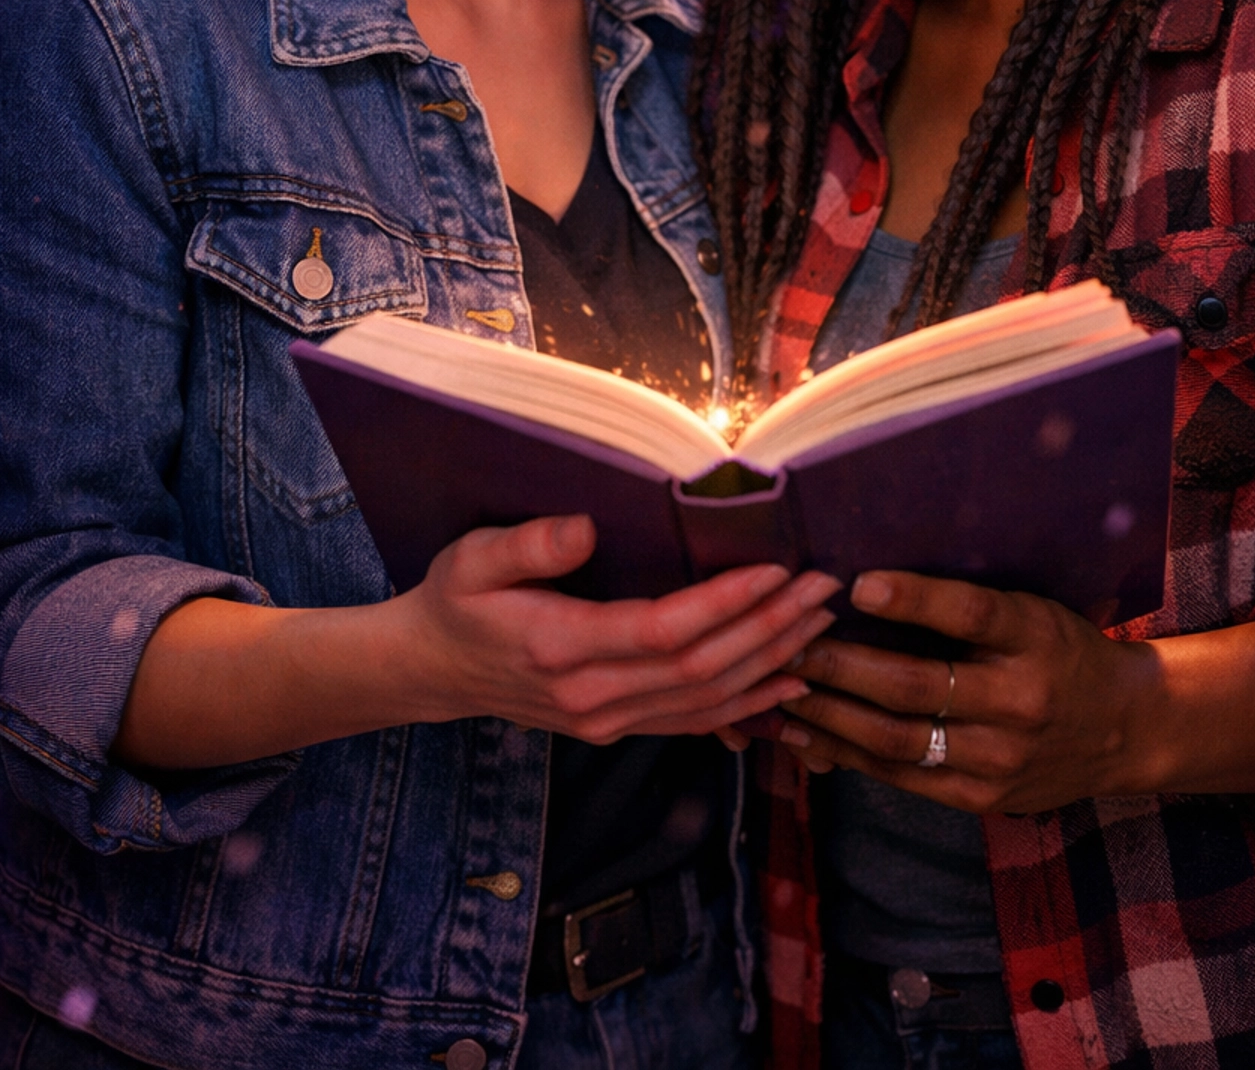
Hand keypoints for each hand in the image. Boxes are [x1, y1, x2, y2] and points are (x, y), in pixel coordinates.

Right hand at [396, 514, 839, 743]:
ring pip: (707, 702)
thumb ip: (527, 545)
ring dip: (771, 662)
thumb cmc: (455, 601)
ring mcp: (607, 721)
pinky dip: (749, 706)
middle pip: (701, 670)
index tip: (776, 568)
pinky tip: (789, 683)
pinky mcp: (616, 728)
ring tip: (821, 621)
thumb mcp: (472, 559)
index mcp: (560, 647)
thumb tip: (585, 526)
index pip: (662, 632)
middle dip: (770, 627)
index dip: (725, 603)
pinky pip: (695, 724)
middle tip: (824, 585)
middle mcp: (592, 697)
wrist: (431, 671)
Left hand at [772, 569, 1254, 809]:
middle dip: (840, 665)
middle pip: (917, 685)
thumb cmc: (1061, 649)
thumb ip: (965, 602)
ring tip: (779, 690)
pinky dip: (850, 757)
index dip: (915, 599)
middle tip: (785, 640)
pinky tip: (810, 737)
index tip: (857, 583)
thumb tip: (869, 580)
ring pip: (899, 740)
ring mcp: (1002, 757)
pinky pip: (905, 778)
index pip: (972, 614)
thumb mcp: (1033, 609)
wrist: (1124, 729)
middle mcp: (1020, 699)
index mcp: (1035, 636)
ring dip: (830, 716)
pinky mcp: (985, 796)